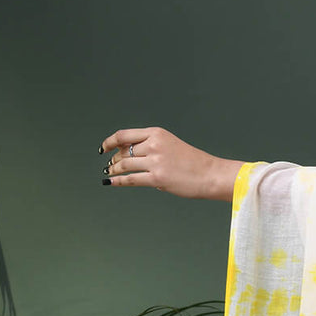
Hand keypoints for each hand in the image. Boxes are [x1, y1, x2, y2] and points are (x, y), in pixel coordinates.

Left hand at [99, 127, 235, 199]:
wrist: (211, 174)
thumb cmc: (194, 162)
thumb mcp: (171, 145)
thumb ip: (151, 148)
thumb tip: (131, 158)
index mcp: (157, 133)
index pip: (125, 135)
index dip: (110, 142)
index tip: (104, 148)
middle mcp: (154, 144)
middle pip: (123, 151)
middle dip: (114, 159)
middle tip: (111, 165)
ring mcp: (155, 161)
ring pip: (124, 165)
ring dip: (114, 170)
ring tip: (111, 173)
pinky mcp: (157, 178)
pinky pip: (131, 179)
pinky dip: (118, 181)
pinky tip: (111, 182)